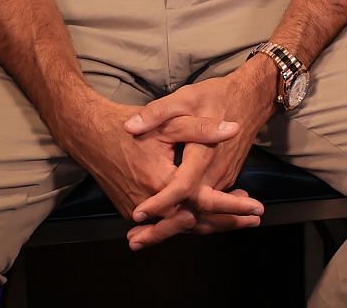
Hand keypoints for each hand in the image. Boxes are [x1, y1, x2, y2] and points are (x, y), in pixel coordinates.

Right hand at [56, 92, 252, 247]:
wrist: (90, 134)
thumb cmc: (129, 125)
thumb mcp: (169, 120)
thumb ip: (202, 128)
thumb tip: (234, 129)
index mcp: (160, 183)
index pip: (204, 203)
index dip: (232, 206)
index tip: (256, 206)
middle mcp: (149, 205)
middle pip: (195, 222)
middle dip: (227, 221)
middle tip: (255, 218)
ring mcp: (138, 211)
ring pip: (181, 225)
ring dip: (210, 223)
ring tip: (241, 219)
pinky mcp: (132, 211)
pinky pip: (166, 221)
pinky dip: (189, 219)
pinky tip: (207, 212)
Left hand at [119, 59, 280, 250]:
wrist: (252, 99)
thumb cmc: (215, 97)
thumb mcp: (185, 98)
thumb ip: (158, 112)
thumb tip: (130, 128)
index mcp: (204, 153)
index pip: (183, 185)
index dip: (161, 201)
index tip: (137, 214)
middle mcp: (215, 172)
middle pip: (191, 209)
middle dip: (163, 229)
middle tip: (134, 242)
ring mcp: (222, 179)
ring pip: (200, 212)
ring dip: (173, 228)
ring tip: (141, 240)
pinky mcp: (224, 180)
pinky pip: (206, 207)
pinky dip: (188, 220)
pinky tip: (166, 226)